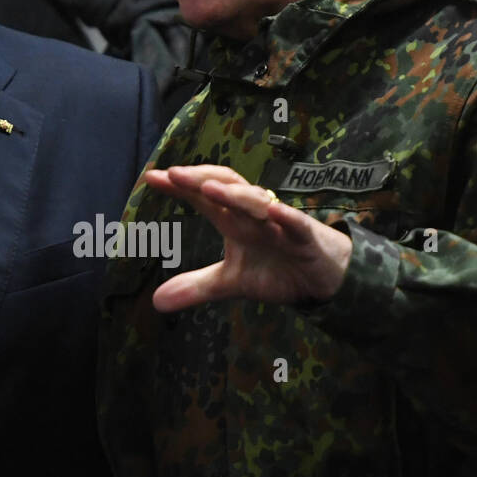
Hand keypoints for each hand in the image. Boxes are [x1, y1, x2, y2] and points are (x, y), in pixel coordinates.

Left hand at [145, 164, 353, 311]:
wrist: (325, 280)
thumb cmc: (276, 269)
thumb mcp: (231, 282)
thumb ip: (196, 287)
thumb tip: (156, 302)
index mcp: (234, 220)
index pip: (204, 196)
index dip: (180, 186)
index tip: (151, 178)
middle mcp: (253, 215)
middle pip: (227, 188)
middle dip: (201, 179)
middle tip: (174, 174)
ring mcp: (280, 224)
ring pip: (257, 202)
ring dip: (234, 195)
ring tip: (209, 189)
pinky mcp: (306, 238)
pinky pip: (296, 224)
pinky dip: (286, 217)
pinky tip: (273, 212)